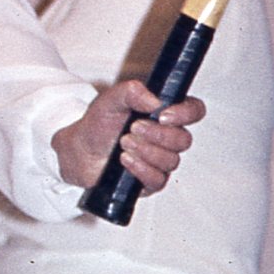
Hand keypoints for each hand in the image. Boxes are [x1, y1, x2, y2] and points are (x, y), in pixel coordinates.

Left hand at [51, 80, 204, 194]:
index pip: (194, 111)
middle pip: (184, 140)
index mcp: (165, 114)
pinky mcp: (150, 181)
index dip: (186, 113)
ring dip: (146, 151)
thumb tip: (155, 101)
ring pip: (171, 161)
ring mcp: (160, 161)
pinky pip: (158, 180)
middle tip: (133, 128)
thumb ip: (131, 92)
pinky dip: (141, 169)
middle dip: (158, 135)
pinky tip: (125, 160)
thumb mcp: (111, 100)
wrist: (79, 150)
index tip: (163, 115)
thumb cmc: (99, 124)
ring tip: (124, 143)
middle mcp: (167, 138)